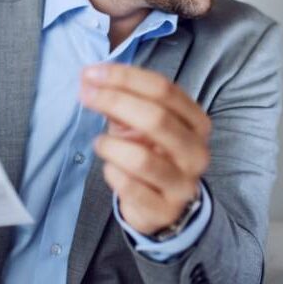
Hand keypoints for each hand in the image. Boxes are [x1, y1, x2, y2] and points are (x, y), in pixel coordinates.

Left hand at [80, 63, 210, 235]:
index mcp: (196, 122)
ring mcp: (183, 183)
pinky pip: (129, 187)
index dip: (125, 78)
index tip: (92, 73)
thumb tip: (89, 78)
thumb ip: (122, 101)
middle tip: (85, 96)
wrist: (165, 207)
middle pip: (156, 117)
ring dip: (110, 146)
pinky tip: (111, 169)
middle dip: (114, 101)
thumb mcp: (141, 125)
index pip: (164, 89)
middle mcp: (196, 151)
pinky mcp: (165, 210)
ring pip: (141, 158)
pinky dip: (112, 173)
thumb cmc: (151, 154)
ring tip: (99, 144)